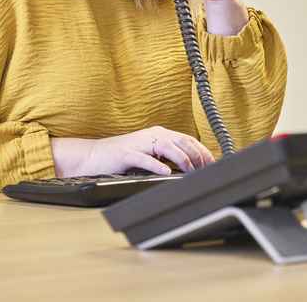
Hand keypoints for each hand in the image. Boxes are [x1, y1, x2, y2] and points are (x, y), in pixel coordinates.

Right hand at [51, 127, 215, 176]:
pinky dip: (157, 165)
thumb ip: (167, 157)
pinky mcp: (126, 154)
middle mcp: (152, 135)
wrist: (93, 156)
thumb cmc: (122, 158)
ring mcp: (139, 143)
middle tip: (207, 169)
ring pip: (167, 147)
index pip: (187, 139)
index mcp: (159, 134)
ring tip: (192, 170)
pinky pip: (144, 158)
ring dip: (182, 159)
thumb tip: (190, 168)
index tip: (213, 163)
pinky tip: (167, 172)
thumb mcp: (149, 155)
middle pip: (181, 141)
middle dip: (197, 155)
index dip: (202, 150)